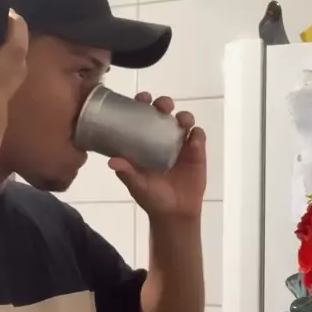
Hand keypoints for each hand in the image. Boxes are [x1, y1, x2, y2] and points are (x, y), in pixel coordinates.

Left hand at [108, 92, 205, 218]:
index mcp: (144, 141)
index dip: (142, 103)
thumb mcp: (136, 185)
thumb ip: (127, 172)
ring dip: (184, 116)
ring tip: (182, 122)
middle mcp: (162, 138)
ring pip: (184, 120)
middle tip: (163, 106)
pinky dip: (197, 134)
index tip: (142, 98)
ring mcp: (181, 144)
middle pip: (164, 112)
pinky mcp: (197, 153)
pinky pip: (199, 137)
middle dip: (164, 103)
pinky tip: (193, 139)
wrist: (174, 213)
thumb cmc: (152, 197)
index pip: (142, 115)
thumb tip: (112, 161)